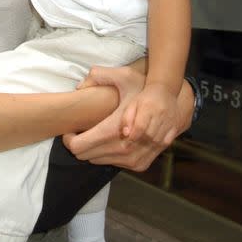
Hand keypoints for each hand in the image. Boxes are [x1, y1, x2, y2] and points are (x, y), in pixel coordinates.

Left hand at [63, 67, 193, 172]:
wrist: (172, 107)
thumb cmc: (143, 90)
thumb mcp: (124, 76)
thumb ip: (99, 76)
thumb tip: (80, 88)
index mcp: (114, 130)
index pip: (79, 147)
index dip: (69, 140)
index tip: (70, 130)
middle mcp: (123, 149)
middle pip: (85, 155)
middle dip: (80, 144)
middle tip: (81, 130)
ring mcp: (132, 160)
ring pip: (97, 161)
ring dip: (93, 150)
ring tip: (95, 133)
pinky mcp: (139, 165)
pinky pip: (112, 164)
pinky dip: (107, 154)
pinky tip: (110, 140)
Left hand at [121, 82, 179, 145]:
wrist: (165, 91)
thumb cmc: (145, 99)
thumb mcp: (132, 104)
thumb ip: (127, 119)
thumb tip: (126, 134)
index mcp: (148, 106)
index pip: (140, 127)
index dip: (133, 137)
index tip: (127, 141)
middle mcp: (160, 113)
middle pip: (149, 135)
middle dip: (140, 141)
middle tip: (134, 141)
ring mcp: (169, 120)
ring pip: (158, 139)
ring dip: (148, 143)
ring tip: (143, 141)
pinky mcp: (175, 125)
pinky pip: (167, 141)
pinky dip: (159, 144)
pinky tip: (153, 141)